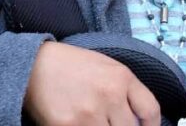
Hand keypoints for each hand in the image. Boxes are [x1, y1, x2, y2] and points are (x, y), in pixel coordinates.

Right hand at [24, 41, 160, 125]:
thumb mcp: (108, 68)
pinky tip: (82, 125)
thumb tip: (140, 120)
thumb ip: (127, 91)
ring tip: (95, 121)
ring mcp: (89, 113)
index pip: (150, 110)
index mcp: (122, 78)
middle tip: (113, 123)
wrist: (35, 65)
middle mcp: (109, 95)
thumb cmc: (73, 66)